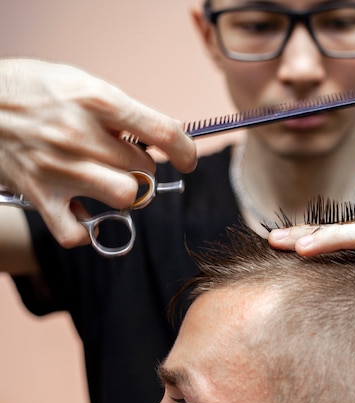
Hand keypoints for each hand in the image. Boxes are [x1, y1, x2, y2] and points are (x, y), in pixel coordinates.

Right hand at [0, 58, 196, 247]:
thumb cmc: (32, 89)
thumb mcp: (82, 81)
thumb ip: (123, 110)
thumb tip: (164, 134)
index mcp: (97, 101)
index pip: (164, 132)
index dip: (185, 150)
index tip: (186, 158)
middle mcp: (81, 135)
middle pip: (146, 168)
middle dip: (144, 165)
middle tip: (125, 157)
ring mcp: (60, 168)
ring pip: (126, 197)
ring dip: (126, 193)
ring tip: (111, 181)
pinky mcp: (40, 194)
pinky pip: (76, 232)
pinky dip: (84, 228)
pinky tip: (81, 210)